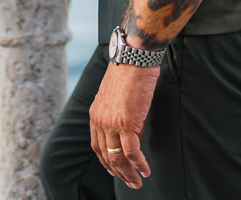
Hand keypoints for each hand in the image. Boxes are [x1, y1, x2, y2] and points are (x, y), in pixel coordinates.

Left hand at [89, 62, 157, 187]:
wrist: (134, 58)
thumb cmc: (129, 71)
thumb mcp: (117, 96)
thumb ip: (120, 115)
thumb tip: (133, 133)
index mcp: (95, 113)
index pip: (97, 144)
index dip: (105, 160)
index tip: (114, 169)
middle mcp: (100, 120)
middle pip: (106, 155)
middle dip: (118, 172)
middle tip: (130, 182)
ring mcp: (111, 122)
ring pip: (117, 157)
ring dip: (128, 173)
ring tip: (137, 182)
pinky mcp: (126, 123)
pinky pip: (131, 151)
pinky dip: (138, 164)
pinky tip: (145, 170)